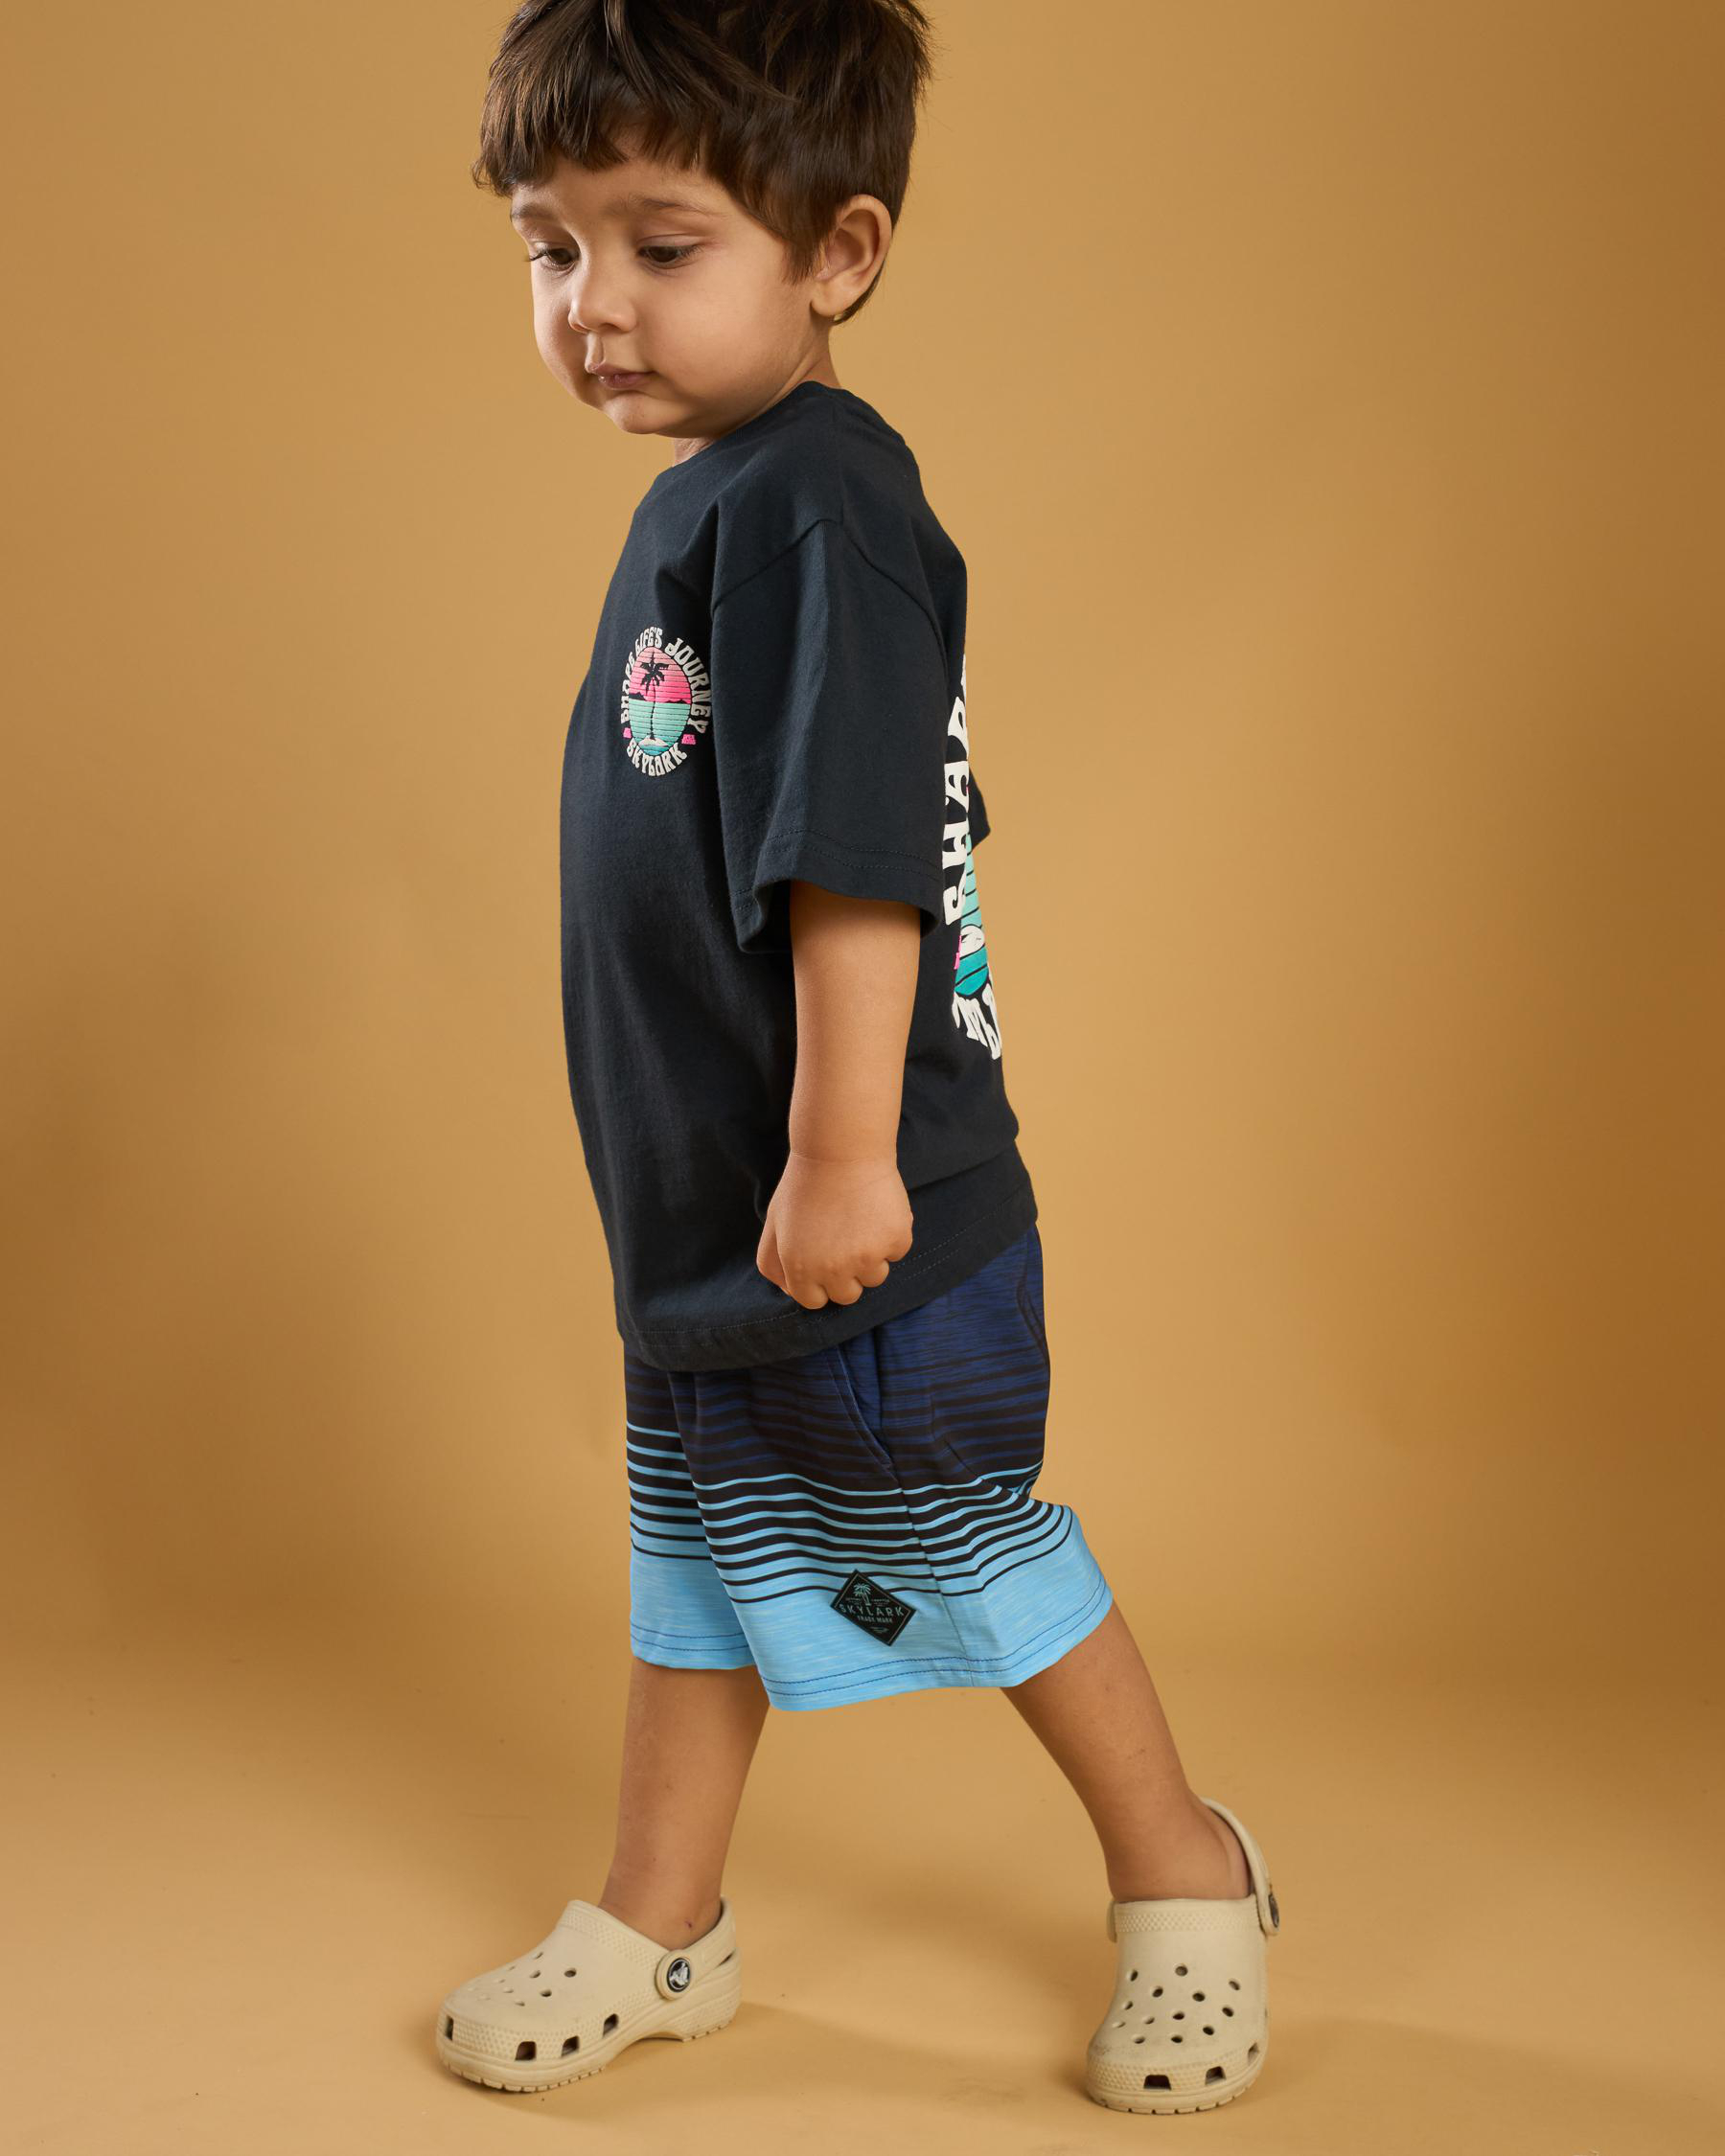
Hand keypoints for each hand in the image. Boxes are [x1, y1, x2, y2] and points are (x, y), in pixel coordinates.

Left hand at [757, 1149, 913, 1309]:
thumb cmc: (804, 1186)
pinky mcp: (896, 1240)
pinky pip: (897, 1251)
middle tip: (844, 1240)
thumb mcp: (774, 1225)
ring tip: (860, 1221)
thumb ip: (773, 1264)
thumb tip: (790, 1291)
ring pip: (876, 1277)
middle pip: (848, 1296)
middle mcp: (833, 1270)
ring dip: (871, 1256)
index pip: (815, 1301)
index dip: (819, 1281)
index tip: (824, 1260)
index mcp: (800, 1270)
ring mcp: (868, 1257)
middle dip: (847, 1274)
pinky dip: (891, 1234)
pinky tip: (876, 1209)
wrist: (840, 1149)